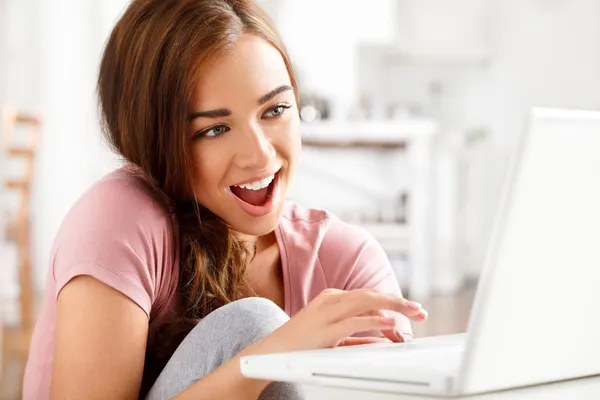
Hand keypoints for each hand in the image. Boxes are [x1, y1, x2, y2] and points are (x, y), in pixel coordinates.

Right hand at [257, 288, 426, 352]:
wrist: (271, 352)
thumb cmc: (301, 346)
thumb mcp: (334, 338)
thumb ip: (359, 338)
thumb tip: (385, 338)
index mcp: (333, 298)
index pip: (369, 296)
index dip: (393, 302)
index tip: (413, 310)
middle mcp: (330, 300)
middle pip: (371, 295)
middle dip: (399, 301)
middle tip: (420, 310)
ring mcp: (326, 312)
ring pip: (365, 301)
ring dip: (392, 306)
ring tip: (412, 312)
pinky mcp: (323, 329)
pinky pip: (351, 322)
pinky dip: (371, 322)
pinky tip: (387, 324)